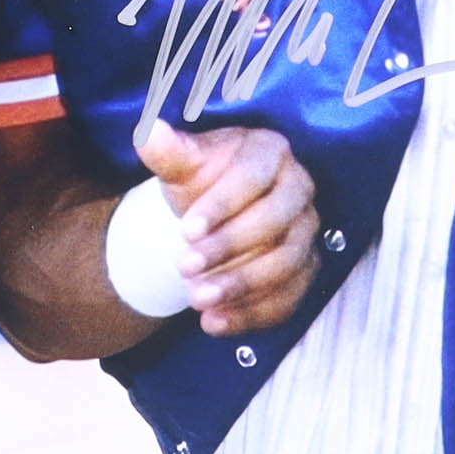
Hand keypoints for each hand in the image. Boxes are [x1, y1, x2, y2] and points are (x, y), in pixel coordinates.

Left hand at [137, 121, 320, 338]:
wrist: (215, 210)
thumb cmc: (202, 178)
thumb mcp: (182, 163)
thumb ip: (166, 150)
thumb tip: (147, 130)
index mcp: (270, 152)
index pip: (253, 177)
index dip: (221, 205)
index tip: (185, 230)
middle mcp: (298, 189)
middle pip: (274, 222)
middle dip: (228, 248)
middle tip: (184, 267)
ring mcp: (307, 231)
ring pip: (285, 263)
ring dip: (240, 286)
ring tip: (196, 299)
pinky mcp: (305, 269)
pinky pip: (289, 297)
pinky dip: (253, 315)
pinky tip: (214, 322)